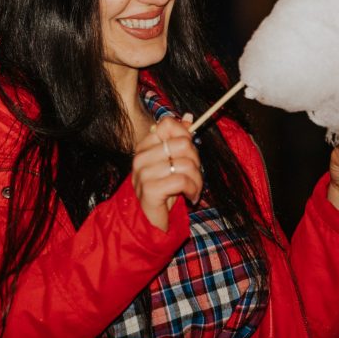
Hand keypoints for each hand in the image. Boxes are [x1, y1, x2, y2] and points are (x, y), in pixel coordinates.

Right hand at [131, 114, 202, 231]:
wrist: (150, 220)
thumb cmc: (164, 189)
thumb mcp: (173, 162)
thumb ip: (179, 139)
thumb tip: (189, 117)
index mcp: (145, 146)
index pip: (168, 125)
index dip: (186, 137)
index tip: (189, 153)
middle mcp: (141, 157)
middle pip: (182, 144)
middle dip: (196, 161)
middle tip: (194, 175)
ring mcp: (143, 173)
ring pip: (186, 164)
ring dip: (197, 180)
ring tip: (194, 189)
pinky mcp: (150, 189)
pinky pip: (181, 180)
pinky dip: (193, 189)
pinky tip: (191, 196)